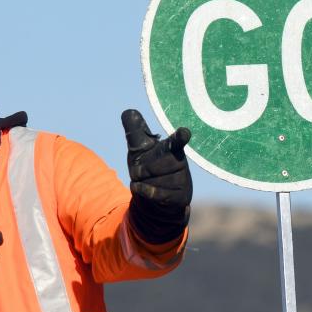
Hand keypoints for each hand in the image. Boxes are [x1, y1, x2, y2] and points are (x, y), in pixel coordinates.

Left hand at [121, 109, 191, 242]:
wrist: (157, 201)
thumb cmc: (147, 168)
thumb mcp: (139, 148)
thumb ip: (135, 130)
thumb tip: (128, 111)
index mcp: (172, 148)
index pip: (176, 141)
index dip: (179, 137)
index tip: (184, 133)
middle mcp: (180, 162)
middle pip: (148, 166)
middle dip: (140, 170)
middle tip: (144, 171)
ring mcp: (181, 180)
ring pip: (150, 180)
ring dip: (142, 182)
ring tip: (150, 182)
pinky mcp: (179, 197)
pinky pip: (153, 192)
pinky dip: (142, 190)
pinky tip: (141, 188)